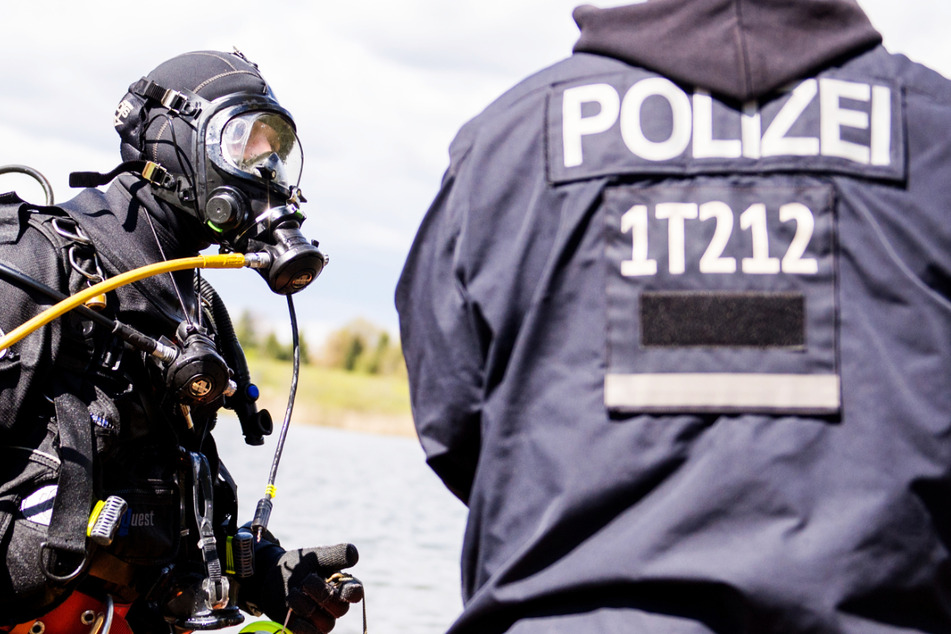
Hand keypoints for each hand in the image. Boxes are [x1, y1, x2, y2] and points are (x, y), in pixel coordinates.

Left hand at [240, 541, 362, 633]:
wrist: (275, 575)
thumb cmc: (301, 565)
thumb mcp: (317, 555)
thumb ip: (336, 554)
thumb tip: (354, 556)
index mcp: (343, 585)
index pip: (355, 593)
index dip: (351, 593)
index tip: (338, 586)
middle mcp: (335, 604)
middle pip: (340, 610)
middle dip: (322, 595)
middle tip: (305, 581)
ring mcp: (322, 618)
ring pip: (326, 624)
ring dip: (307, 608)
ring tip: (293, 594)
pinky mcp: (307, 629)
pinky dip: (303, 627)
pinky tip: (293, 615)